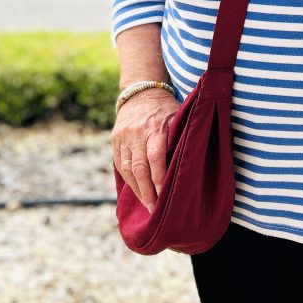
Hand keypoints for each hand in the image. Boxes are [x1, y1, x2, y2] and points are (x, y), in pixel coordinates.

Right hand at [111, 89, 178, 210]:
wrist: (141, 92)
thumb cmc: (165, 109)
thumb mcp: (177, 118)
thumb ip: (178, 139)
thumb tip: (188, 165)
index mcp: (154, 128)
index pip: (155, 157)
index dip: (159, 177)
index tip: (164, 195)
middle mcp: (136, 133)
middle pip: (139, 168)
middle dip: (147, 191)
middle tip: (155, 210)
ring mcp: (123, 137)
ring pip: (127, 169)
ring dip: (137, 190)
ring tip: (147, 205)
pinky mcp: (114, 140)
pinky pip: (119, 165)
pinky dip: (128, 180)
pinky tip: (137, 192)